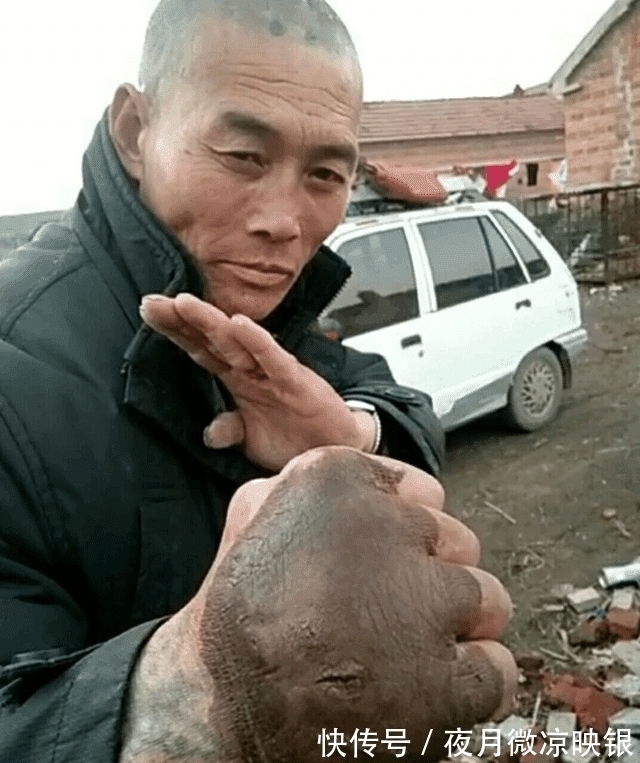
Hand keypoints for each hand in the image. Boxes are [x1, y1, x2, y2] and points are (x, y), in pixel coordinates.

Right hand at [122, 448, 516, 762]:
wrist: (221, 709)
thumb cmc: (233, 616)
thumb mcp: (252, 512)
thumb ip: (312, 486)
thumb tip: (368, 491)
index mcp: (340, 481)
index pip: (424, 491)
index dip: (410, 533)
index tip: (393, 557)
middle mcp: (388, 528)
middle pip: (458, 542)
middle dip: (432, 576)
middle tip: (391, 610)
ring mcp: (421, 603)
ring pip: (487, 600)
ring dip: (457, 627)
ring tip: (408, 652)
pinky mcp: (443, 680)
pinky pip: (496, 668)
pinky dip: (473, 684)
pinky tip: (431, 690)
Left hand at [139, 293, 374, 470]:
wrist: (335, 447)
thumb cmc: (296, 436)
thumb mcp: (252, 440)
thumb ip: (229, 430)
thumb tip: (207, 434)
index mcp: (238, 378)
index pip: (201, 349)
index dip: (175, 330)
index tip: (148, 311)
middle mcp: (251, 369)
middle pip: (211, 338)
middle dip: (181, 319)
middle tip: (151, 302)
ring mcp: (272, 372)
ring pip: (236, 342)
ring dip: (210, 322)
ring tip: (183, 303)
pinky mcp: (295, 381)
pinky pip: (273, 359)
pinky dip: (256, 341)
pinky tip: (238, 323)